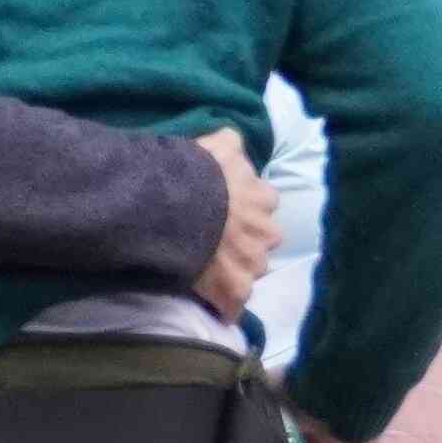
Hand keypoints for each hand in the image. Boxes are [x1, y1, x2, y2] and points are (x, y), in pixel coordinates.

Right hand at [192, 127, 277, 323]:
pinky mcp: (236, 289)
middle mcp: (267, 232)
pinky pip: (234, 304)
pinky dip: (225, 305)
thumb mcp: (215, 147)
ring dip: (237, 271)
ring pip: (252, 272)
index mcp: (264, 198)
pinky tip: (213, 303)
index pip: (266, 203)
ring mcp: (253, 263)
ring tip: (211, 269)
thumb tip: (233, 137)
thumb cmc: (194, 173)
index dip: (248, 208)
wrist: (175, 206)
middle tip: (220, 240)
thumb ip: (230, 143)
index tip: (230, 210)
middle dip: (247, 241)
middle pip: (263, 240)